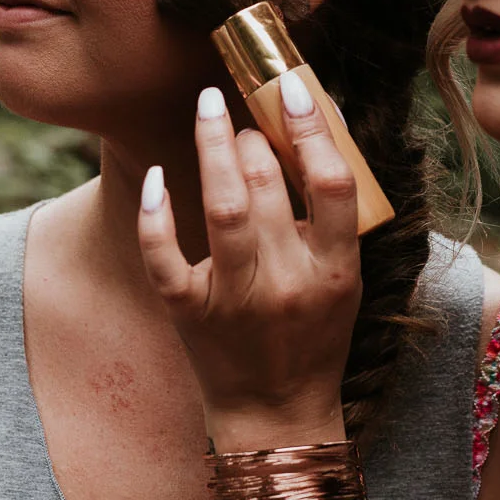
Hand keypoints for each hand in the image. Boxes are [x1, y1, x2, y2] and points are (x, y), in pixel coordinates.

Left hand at [137, 72, 363, 451]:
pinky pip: (164, 255)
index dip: (313, 128)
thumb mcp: (343, 281)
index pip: (332, 185)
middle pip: (268, 187)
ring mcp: (235, 300)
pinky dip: (156, 212)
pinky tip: (158, 176)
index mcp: (335, 272)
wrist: (275, 413)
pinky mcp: (189, 312)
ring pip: (221, 209)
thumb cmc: (314, 337)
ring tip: (209, 108)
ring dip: (213, 148)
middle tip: (245, 116)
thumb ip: (330, 220)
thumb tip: (311, 135)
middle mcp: (287, 284)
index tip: (292, 86)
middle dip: (252, 135)